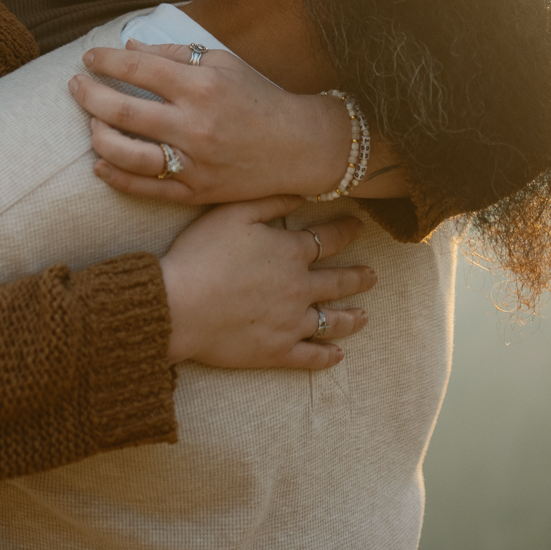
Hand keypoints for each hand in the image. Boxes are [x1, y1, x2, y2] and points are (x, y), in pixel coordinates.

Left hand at [70, 40, 352, 203]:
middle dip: (88, 94)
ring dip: (97, 135)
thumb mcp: (223, 63)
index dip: (105, 60)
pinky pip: (144, 188)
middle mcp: (194, 125)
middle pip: (121, 110)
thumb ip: (175, 53)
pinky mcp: (195, 191)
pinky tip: (99, 162)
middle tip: (75, 85)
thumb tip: (129, 46)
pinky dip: (114, 176)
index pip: (138, 67)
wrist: (297, 146)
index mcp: (201, 86)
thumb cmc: (258, 97)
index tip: (89, 57)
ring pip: (126, 153)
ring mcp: (193, 162)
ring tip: (91, 122)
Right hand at [159, 195, 372, 369]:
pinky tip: (338, 355)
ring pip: (332, 322)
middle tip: (372, 275)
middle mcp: (300, 288)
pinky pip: (311, 356)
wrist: (178, 306)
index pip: (329, 238)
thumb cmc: (200, 255)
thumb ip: (271, 201)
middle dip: (359, 277)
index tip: (359, 228)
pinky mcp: (277, 351)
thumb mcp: (233, 213)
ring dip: (351, 318)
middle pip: (339, 281)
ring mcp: (292, 323)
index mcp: (290, 252)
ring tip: (364, 316)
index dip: (347, 231)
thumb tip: (302, 193)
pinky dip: (327, 356)